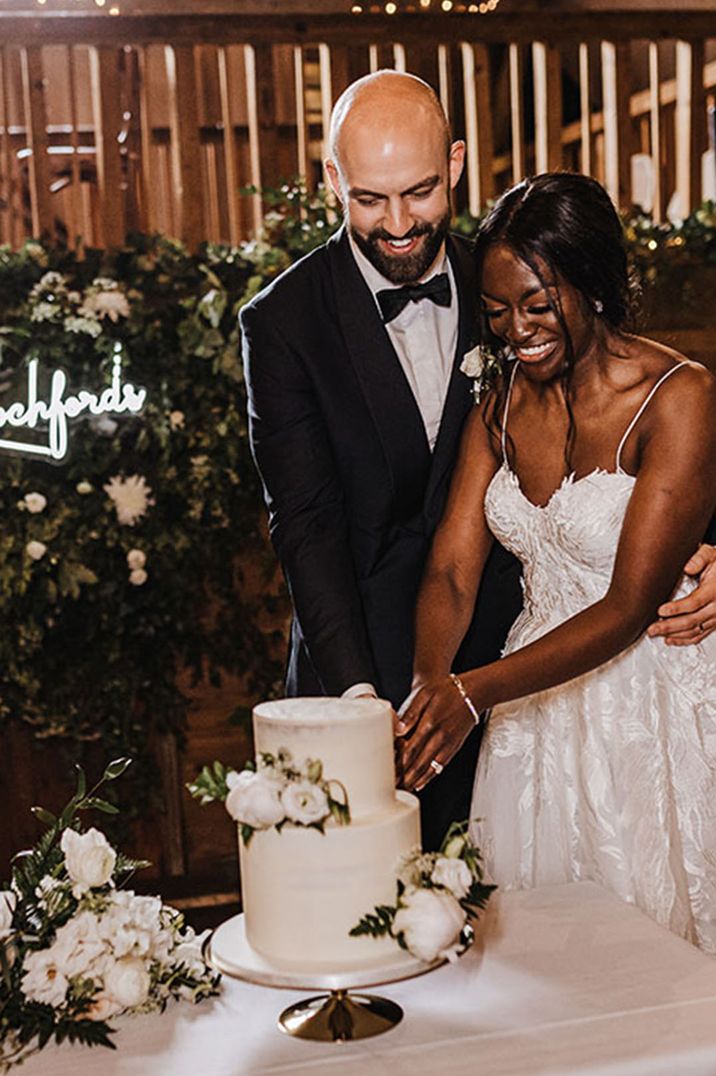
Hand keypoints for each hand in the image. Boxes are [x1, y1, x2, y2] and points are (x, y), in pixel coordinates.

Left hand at [394, 672, 479, 792]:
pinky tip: (421, 783)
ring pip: (429, 768)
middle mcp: (440, 737)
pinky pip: (440, 766)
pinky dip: (429, 777)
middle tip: (392, 786)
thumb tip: (399, 729)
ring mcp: (448, 744)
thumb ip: (411, 712)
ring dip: (415, 780)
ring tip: (402, 788)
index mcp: (429, 723)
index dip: (399, 762)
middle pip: (419, 763)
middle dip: (404, 776)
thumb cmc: (448, 690)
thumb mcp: (425, 694)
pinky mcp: (454, 747)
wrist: (473, 692)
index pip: (410, 749)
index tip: (387, 770)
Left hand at [647, 544, 715, 645]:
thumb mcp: (710, 555)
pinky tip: (671, 640)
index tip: (661, 610)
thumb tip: (688, 567)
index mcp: (713, 590)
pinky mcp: (714, 623)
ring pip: (695, 630)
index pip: (694, 602)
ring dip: (675, 635)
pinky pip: (700, 635)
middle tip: (653, 628)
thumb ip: (699, 558)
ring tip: (657, 634)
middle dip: (670, 626)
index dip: (677, 608)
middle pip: (692, 620)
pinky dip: (685, 640)